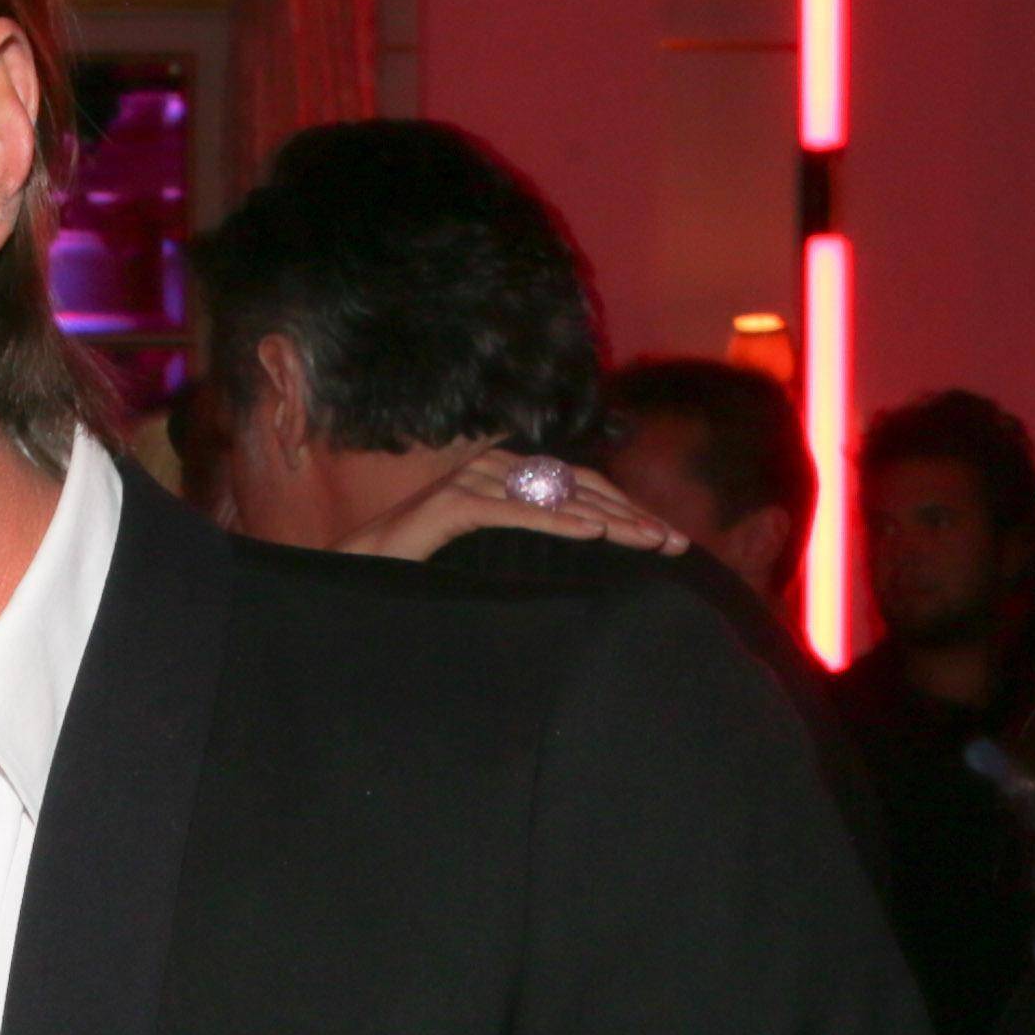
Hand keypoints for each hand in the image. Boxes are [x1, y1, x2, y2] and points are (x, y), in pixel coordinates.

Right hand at [340, 447, 683, 563]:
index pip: (581, 486)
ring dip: (606, 520)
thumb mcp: (489, 549)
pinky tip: (591, 532)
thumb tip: (585, 545)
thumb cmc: (423, 565)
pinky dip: (555, 522)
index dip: (627, 508)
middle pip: (577, 488)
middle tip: (674, 544)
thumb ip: (527, 535)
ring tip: (646, 541)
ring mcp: (471, 481)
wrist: (360, 567)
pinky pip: (514, 512)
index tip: (666, 538)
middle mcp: (493, 467)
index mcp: (506, 472)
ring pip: (554, 498)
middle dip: (630, 516)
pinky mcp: (452, 505)